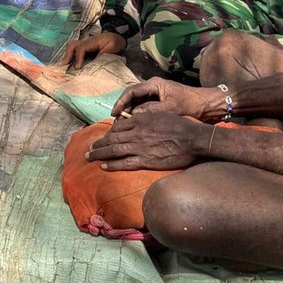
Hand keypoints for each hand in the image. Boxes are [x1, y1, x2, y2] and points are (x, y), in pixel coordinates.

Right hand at [64, 30, 125, 68]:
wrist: (116, 37)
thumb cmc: (115, 42)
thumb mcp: (113, 47)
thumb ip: (105, 53)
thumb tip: (95, 61)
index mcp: (93, 41)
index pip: (81, 47)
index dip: (78, 57)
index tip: (77, 67)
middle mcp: (86, 42)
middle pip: (72, 45)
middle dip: (67, 55)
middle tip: (64, 67)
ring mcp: (84, 44)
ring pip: (71, 47)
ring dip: (67, 56)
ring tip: (64, 67)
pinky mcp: (84, 48)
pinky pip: (74, 51)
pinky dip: (70, 57)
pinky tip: (69, 66)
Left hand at [86, 108, 201, 171]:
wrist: (193, 139)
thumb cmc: (181, 125)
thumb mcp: (161, 115)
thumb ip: (147, 118)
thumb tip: (137, 120)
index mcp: (141, 119)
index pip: (119, 126)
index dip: (109, 132)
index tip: (104, 137)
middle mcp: (137, 132)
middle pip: (112, 138)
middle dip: (99, 143)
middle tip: (89, 148)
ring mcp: (140, 147)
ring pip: (114, 150)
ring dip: (99, 154)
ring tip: (89, 157)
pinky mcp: (146, 160)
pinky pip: (124, 163)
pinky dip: (112, 165)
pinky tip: (103, 166)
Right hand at [111, 77, 215, 119]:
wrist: (208, 105)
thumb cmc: (192, 104)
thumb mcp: (171, 109)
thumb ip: (151, 111)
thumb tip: (133, 116)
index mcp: (155, 84)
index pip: (131, 91)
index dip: (121, 102)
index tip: (115, 113)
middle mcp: (153, 87)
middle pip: (132, 96)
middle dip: (123, 109)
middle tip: (115, 122)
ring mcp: (156, 94)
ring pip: (137, 103)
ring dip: (129, 113)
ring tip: (122, 126)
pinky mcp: (160, 102)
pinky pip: (144, 107)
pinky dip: (138, 116)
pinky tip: (134, 126)